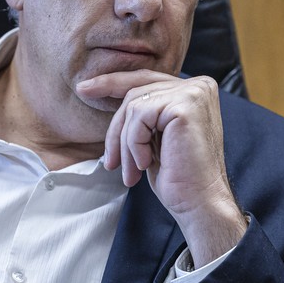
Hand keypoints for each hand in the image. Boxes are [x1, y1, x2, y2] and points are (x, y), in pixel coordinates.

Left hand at [76, 69, 246, 266]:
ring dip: (125, 144)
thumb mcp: (155, 135)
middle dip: (116, 129)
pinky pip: (140, 116)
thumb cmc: (177, 175)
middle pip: (135, 92)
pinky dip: (135, 144)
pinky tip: (145, 164)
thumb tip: (99, 88)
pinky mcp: (185, 105)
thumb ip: (142, 111)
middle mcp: (197, 85)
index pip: (144, 79)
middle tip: (109, 161)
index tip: (84, 89)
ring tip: (131, 172)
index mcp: (194, 89)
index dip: (111, 83)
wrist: (199, 203)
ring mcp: (193, 92)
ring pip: (133, 106)